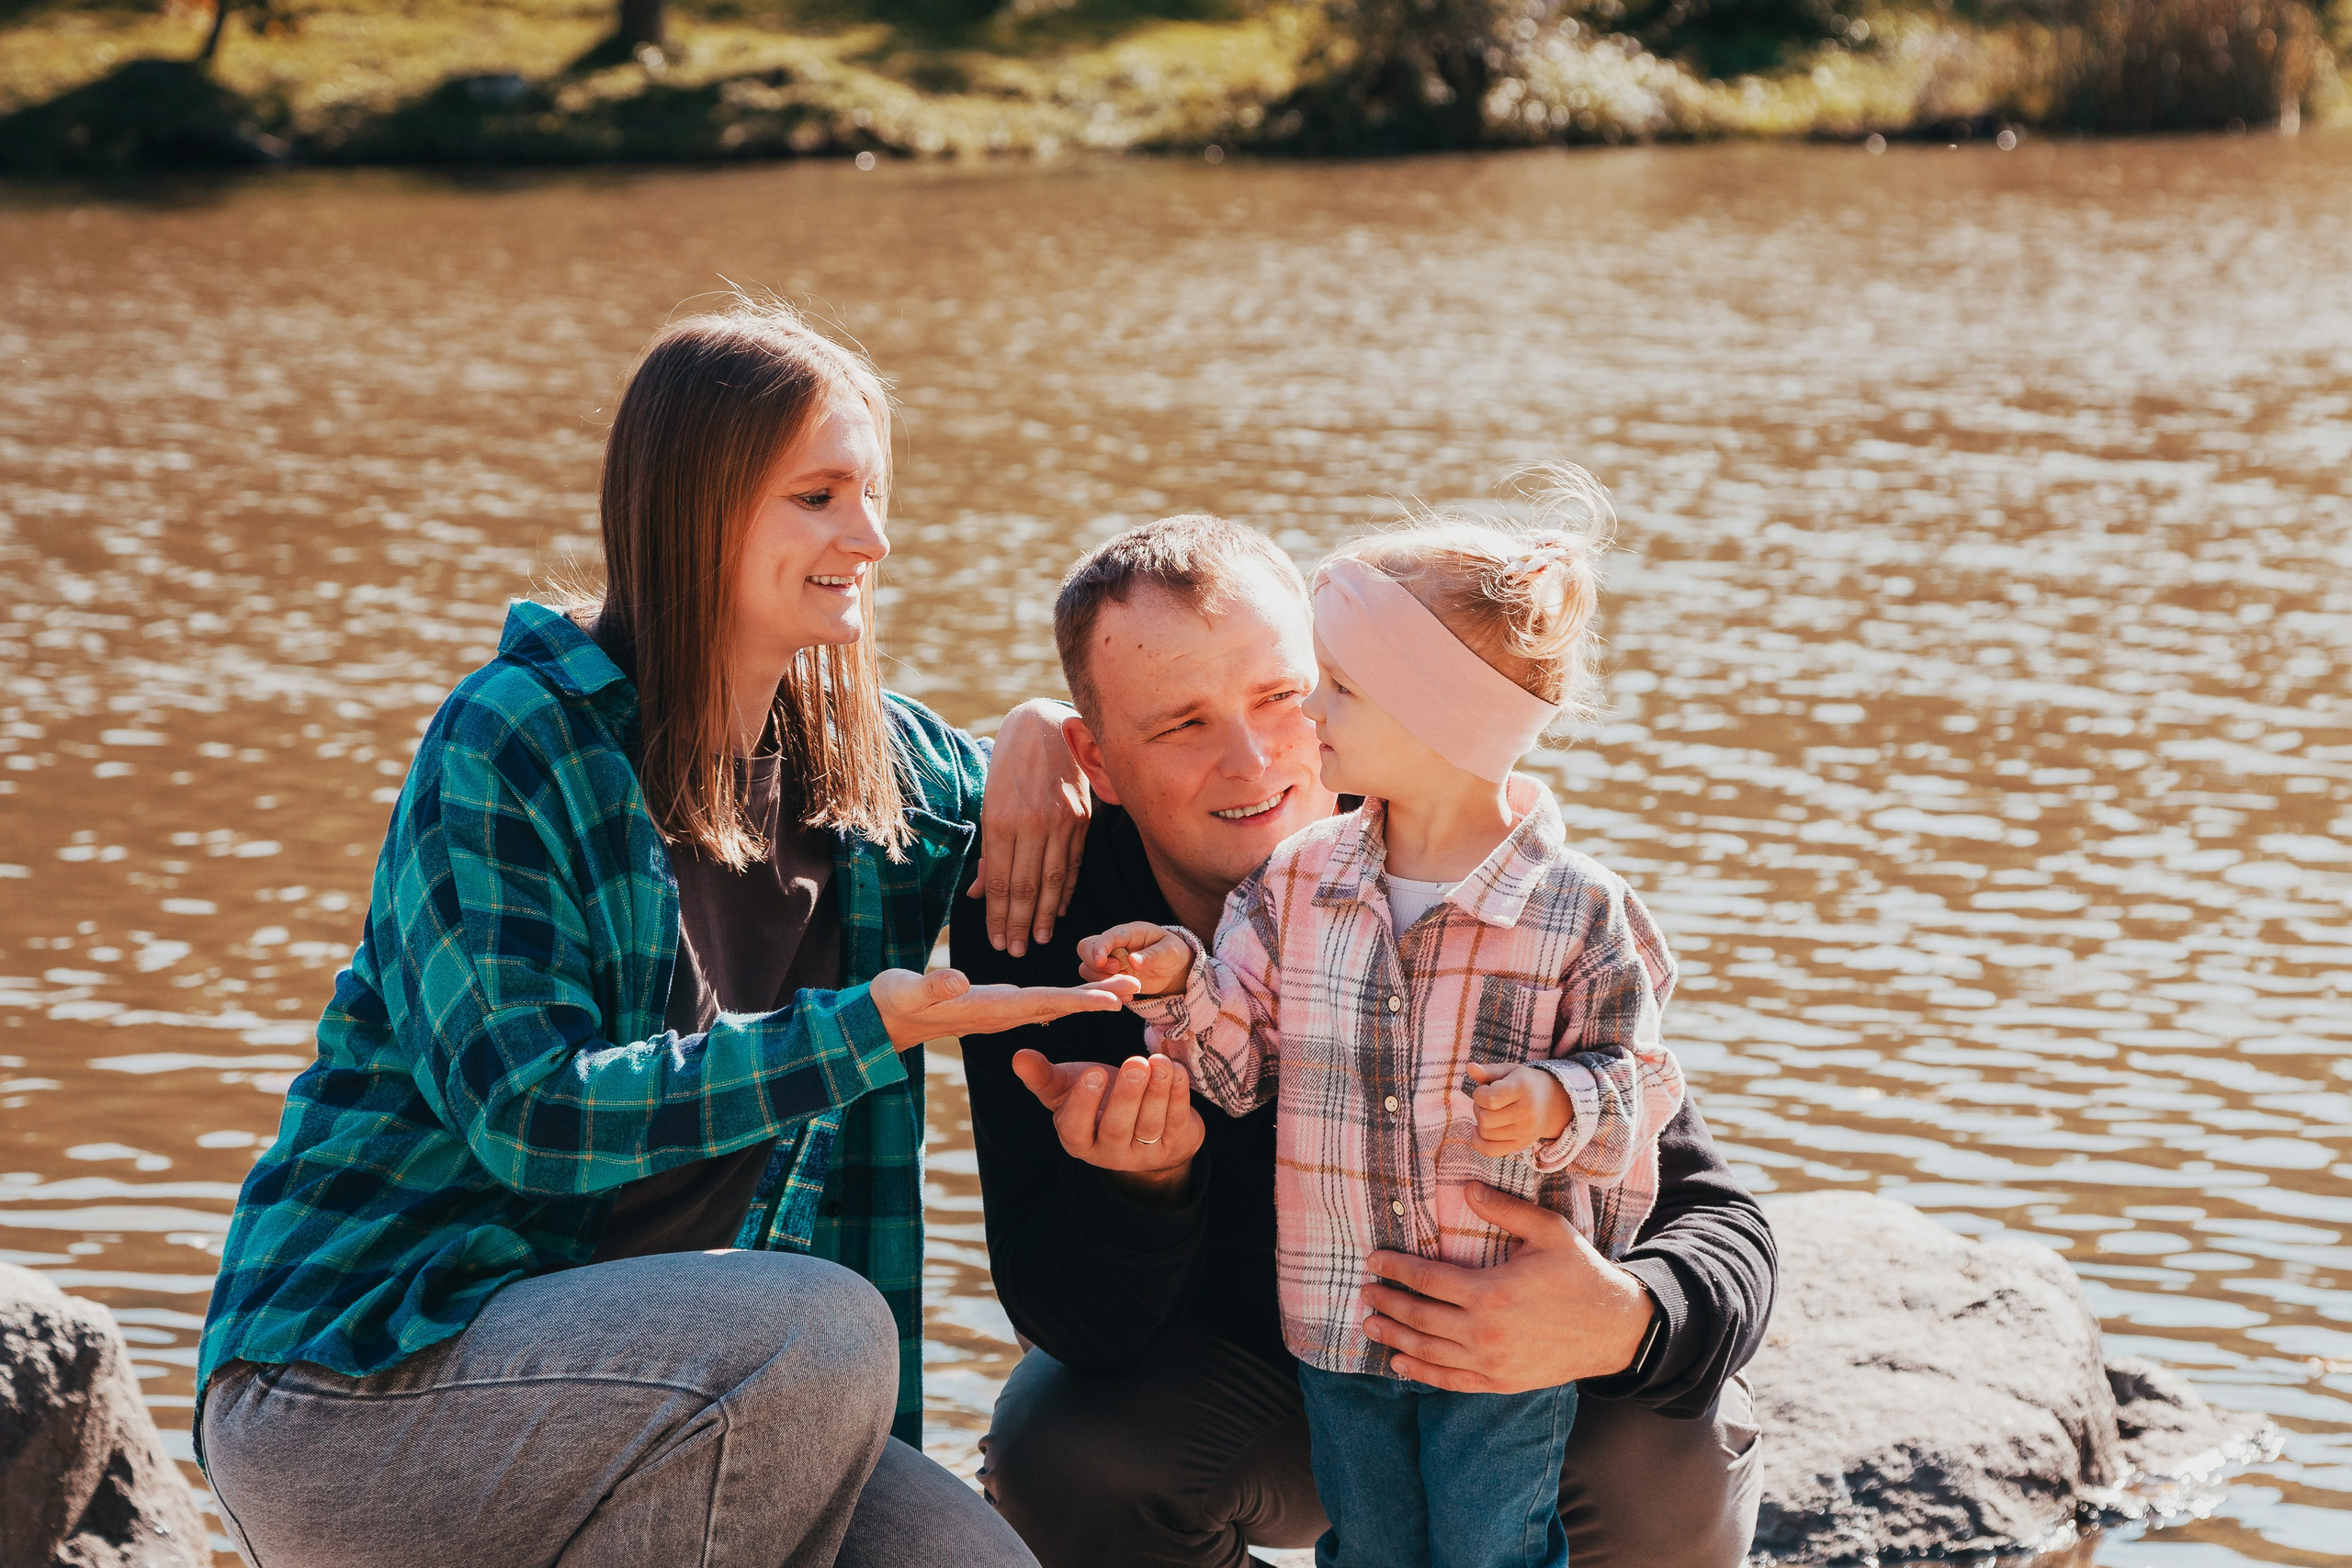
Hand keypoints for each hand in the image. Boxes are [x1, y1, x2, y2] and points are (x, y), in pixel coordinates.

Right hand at [868, 967, 1139, 1048]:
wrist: (885, 1019)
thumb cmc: (895, 1001)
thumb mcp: (907, 991)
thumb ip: (932, 986)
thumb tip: (958, 981)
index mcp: (989, 1009)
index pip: (1042, 1004)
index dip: (1079, 1001)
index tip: (1113, 1001)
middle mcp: (1004, 1013)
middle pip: (1060, 1004)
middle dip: (1098, 996)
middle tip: (1138, 986)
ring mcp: (1003, 1011)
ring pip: (1056, 1003)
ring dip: (1091, 995)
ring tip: (1127, 987)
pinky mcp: (1000, 1006)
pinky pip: (1043, 1002)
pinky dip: (1070, 996)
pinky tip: (1089, 994)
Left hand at [968, 699, 1090, 956]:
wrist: (1047, 724)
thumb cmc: (1010, 763)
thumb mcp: (988, 800)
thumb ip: (986, 849)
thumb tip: (977, 893)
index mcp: (1001, 818)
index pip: (998, 880)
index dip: (996, 915)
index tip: (996, 940)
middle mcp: (1032, 823)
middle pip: (1025, 886)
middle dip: (1018, 924)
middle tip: (1013, 952)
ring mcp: (1061, 821)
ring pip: (1052, 880)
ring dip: (1043, 915)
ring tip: (1036, 940)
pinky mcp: (1082, 819)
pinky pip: (1073, 863)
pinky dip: (1065, 890)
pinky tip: (1058, 911)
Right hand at [1012, 1048, 1204, 1204]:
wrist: (1142, 1126)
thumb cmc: (1098, 1101)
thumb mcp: (1068, 1088)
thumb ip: (1044, 1075)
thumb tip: (1018, 1057)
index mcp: (1078, 1139)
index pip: (1077, 1128)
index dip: (1085, 1103)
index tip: (1094, 1072)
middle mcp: (1110, 1152)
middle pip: (1117, 1127)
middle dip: (1127, 1095)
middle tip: (1134, 1063)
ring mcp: (1144, 1153)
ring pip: (1149, 1125)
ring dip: (1157, 1092)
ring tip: (1158, 1062)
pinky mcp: (1175, 1143)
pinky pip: (1177, 1120)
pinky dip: (1178, 1094)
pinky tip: (1174, 1069)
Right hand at [1075, 922, 1193, 998]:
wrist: (1173, 971)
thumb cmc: (1173, 954)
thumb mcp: (1170, 952)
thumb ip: (1153, 955)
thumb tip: (1133, 961)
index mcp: (1129, 932)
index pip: (1107, 936)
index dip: (1100, 948)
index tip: (1101, 962)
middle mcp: (1114, 945)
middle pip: (1085, 947)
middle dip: (1094, 963)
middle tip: (1118, 972)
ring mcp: (1110, 961)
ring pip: (1087, 968)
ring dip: (1101, 981)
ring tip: (1128, 988)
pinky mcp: (1110, 978)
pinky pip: (1096, 984)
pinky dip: (1108, 992)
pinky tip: (1128, 997)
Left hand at [1360, 1182, 1654, 1393]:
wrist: (1615, 1329)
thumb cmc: (1580, 1274)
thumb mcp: (1548, 1232)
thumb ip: (1505, 1209)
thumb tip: (1467, 1188)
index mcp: (1491, 1291)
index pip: (1427, 1279)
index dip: (1396, 1269)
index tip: (1373, 1260)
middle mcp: (1484, 1331)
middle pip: (1419, 1318)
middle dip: (1387, 1303)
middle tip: (1364, 1292)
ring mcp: (1491, 1361)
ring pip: (1428, 1352)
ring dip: (1394, 1339)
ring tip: (1369, 1324)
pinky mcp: (1499, 1382)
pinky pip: (1450, 1380)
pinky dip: (1421, 1373)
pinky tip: (1400, 1364)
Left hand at [1466, 1063, 1568, 1156]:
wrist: (1552, 1103)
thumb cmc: (1525, 1083)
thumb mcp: (1510, 1071)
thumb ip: (1489, 1071)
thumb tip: (1470, 1068)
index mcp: (1523, 1089)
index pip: (1490, 1099)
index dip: (1479, 1093)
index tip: (1485, 1088)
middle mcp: (1527, 1112)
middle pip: (1485, 1118)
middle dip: (1478, 1107)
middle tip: (1488, 1100)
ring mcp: (1525, 1131)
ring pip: (1485, 1133)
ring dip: (1480, 1122)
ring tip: (1491, 1111)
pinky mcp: (1521, 1145)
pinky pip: (1490, 1151)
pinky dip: (1478, 1142)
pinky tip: (1477, 1130)